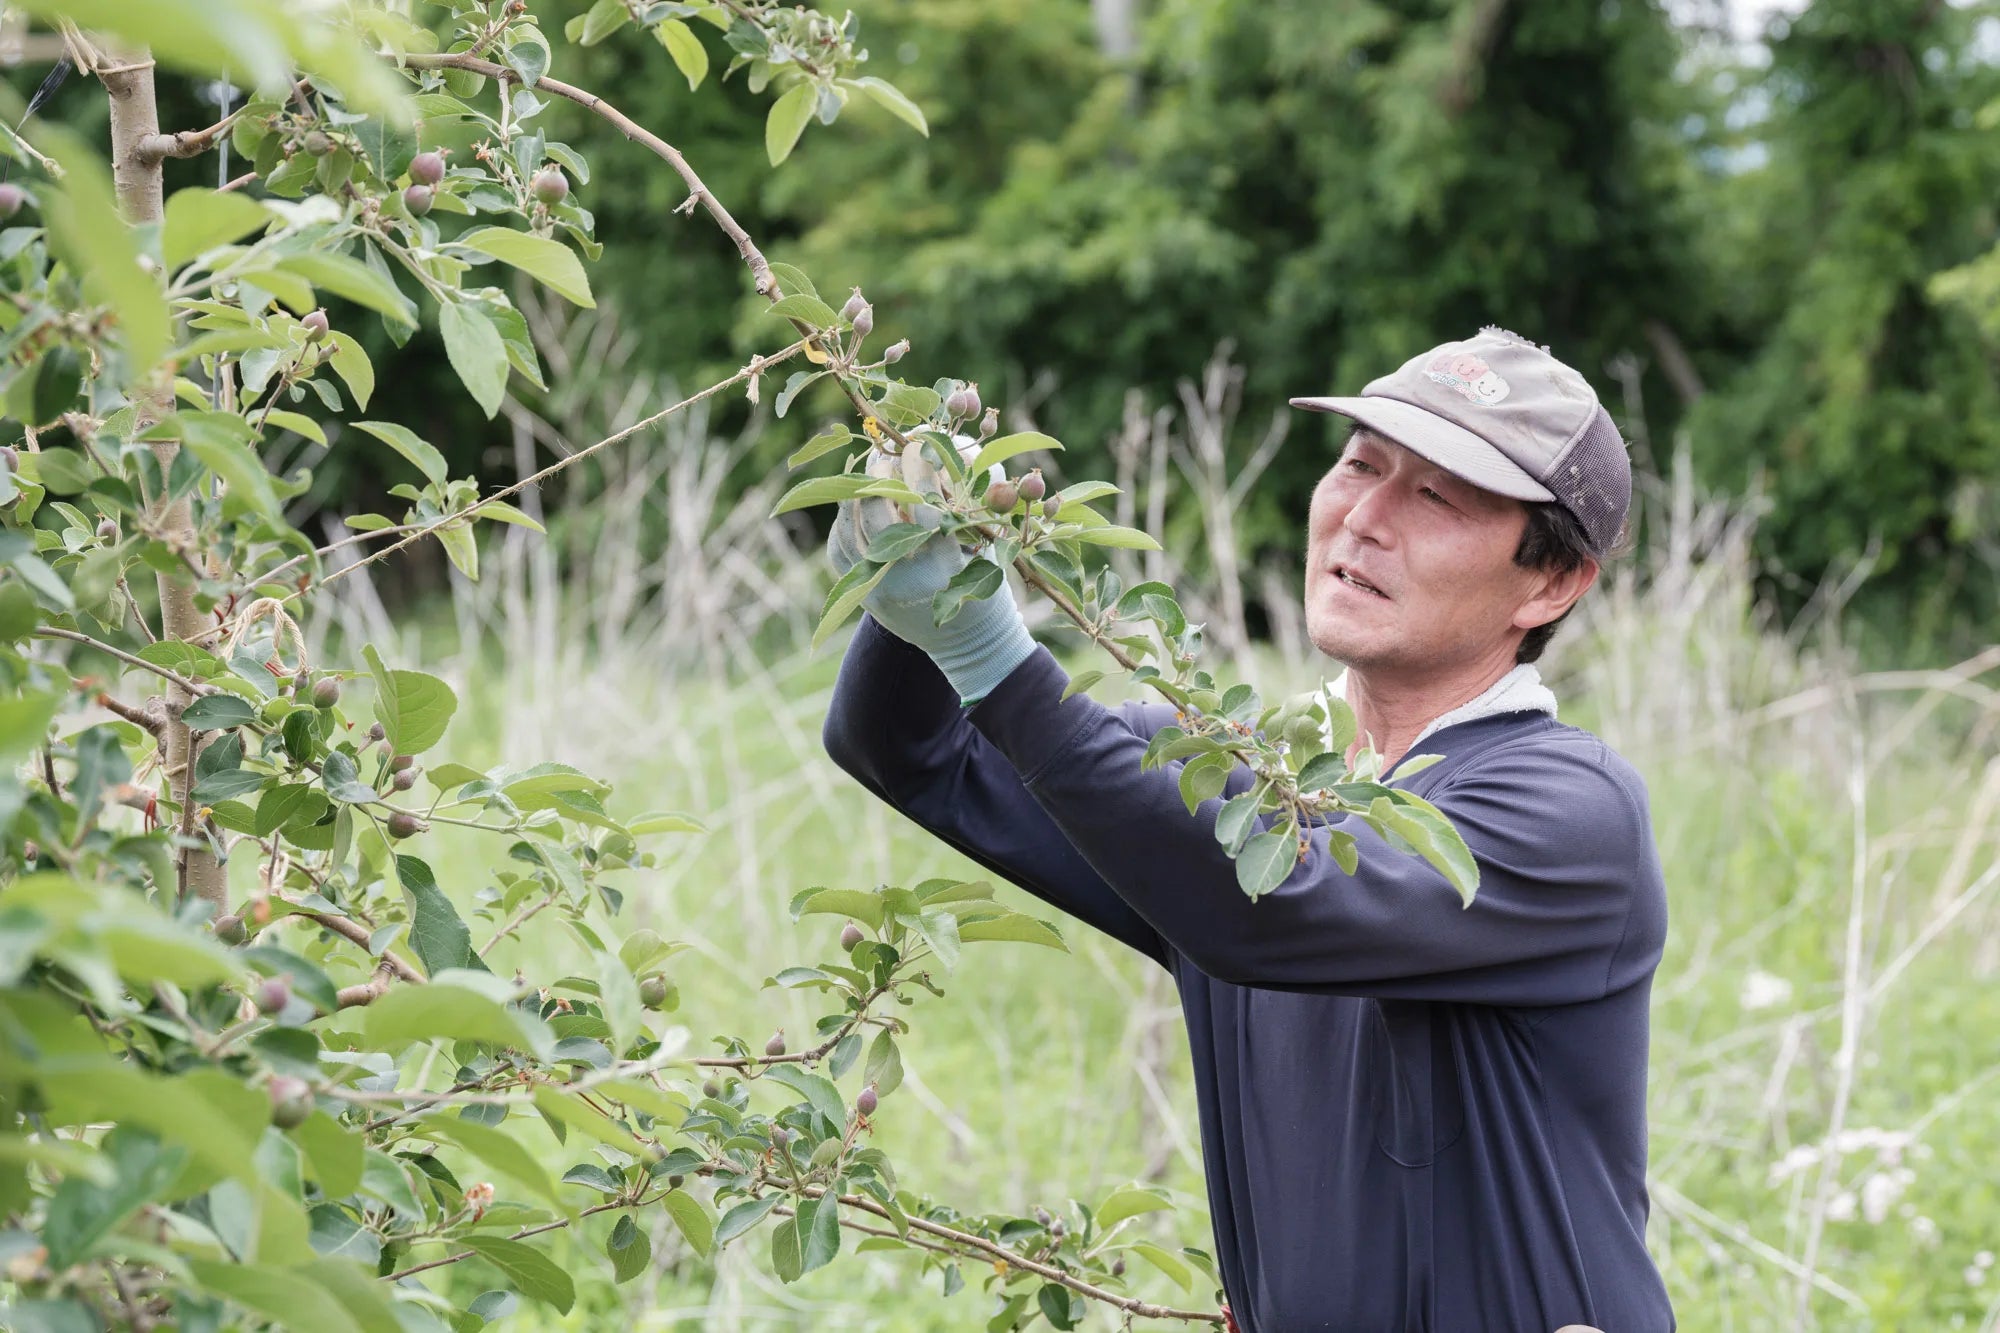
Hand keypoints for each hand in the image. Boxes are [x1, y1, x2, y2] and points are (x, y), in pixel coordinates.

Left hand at [824, 441, 1036, 703]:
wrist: (967, 644)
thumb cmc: (986, 587)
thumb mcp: (989, 550)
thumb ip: (970, 507)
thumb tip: (954, 451)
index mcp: (944, 566)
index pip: (924, 504)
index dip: (919, 467)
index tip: (921, 443)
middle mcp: (906, 578)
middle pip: (877, 512)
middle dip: (879, 473)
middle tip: (885, 451)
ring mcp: (878, 588)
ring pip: (851, 527)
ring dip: (857, 491)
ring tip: (870, 470)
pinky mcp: (863, 594)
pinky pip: (841, 546)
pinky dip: (845, 519)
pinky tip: (857, 500)